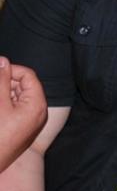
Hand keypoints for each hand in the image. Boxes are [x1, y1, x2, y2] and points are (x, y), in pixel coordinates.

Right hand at [0, 56, 46, 170]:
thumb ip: (1, 81)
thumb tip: (2, 61)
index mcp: (38, 104)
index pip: (28, 76)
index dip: (11, 70)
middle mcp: (39, 112)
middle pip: (24, 86)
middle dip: (5, 82)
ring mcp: (31, 122)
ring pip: (18, 98)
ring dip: (4, 93)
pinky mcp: (23, 130)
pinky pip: (16, 110)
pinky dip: (5, 104)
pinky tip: (0, 105)